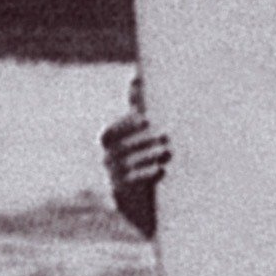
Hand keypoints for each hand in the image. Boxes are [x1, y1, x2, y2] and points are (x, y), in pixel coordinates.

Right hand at [102, 101, 169, 229]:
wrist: (153, 198)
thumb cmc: (149, 155)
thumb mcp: (145, 132)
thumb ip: (139, 107)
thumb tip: (137, 78)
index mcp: (113, 145)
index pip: (110, 134)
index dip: (126, 125)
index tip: (146, 119)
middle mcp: (109, 161)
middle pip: (119, 148)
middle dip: (142, 140)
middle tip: (165, 135)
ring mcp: (114, 179)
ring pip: (124, 165)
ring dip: (145, 156)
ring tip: (166, 151)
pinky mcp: (123, 196)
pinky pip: (128, 185)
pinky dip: (144, 175)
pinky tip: (161, 170)